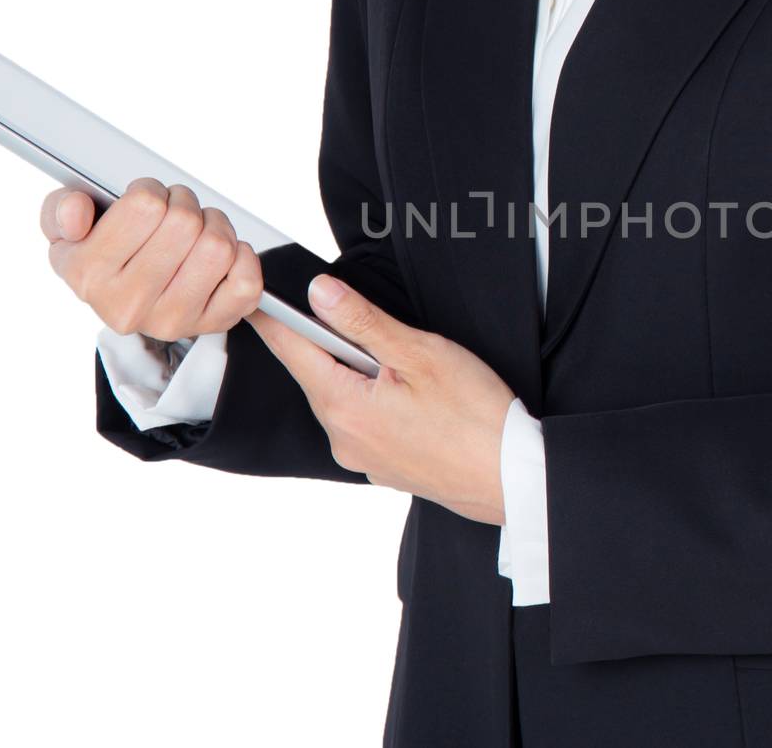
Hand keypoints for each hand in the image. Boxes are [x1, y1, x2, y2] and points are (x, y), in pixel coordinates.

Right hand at [41, 178, 263, 340]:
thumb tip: (76, 210)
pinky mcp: (214, 324)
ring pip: (219, 247)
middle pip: (185, 222)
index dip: (152, 190)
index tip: (145, 202)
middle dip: (185, 204)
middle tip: (175, 212)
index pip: (145, 204)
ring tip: (198, 230)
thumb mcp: (66, 233)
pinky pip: (247, 281)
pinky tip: (222, 255)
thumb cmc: (103, 258)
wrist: (128, 303)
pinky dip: (243, 257)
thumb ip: (60, 211)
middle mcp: (130, 305)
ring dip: (215, 225)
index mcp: (90, 276)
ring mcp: (174, 320)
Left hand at [248, 275, 516, 525]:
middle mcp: (343, 438)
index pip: (292, 350)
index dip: (274, 318)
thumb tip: (318, 293)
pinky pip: (365, 423)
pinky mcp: (383, 467)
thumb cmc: (476, 415)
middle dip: (334, 344)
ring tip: (407, 368)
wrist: (512, 478)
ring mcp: (361, 457)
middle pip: (319, 374)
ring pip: (344, 398)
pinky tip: (415, 399)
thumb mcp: (419, 353)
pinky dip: (377, 402)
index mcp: (344, 406)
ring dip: (360, 375)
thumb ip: (362, 322)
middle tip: (372, 327)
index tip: (259, 296)